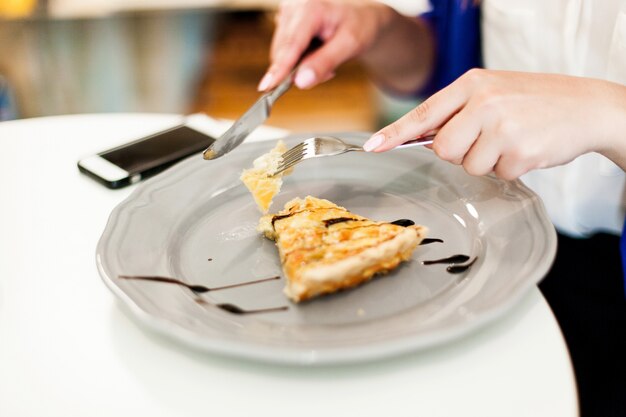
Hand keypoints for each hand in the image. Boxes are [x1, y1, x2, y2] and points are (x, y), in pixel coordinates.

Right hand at [258, 0, 431, 92]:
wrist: (361, 18)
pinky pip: (283, 50)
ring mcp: (286, 12)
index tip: (267, 87)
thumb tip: (300, 82)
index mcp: (310, 7)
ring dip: (300, 65)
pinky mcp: (284, 21)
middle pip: (284, 51)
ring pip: (282, 54)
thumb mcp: (349, 45)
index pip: (291, 44)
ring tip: (325, 58)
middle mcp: (293, 6)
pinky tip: (315, 52)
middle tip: (329, 71)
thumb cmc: (359, 27)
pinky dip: (298, 59)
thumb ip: (325, 63)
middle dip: (301, 69)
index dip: (280, 68)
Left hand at [364, 69, 625, 178]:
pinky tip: (528, 148)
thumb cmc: (536, 100)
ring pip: (468, 166)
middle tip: (487, 140)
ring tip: (513, 140)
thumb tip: (424, 138)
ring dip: (488, 161)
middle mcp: (484, 102)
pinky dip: (511, 168)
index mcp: (472, 84)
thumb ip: (459, 111)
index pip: (424, 113)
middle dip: (459, 153)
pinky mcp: (519, 151)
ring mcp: (502, 126)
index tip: (372, 147)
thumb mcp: (494, 91)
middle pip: (441, 149)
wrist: (588, 106)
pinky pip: (497, 174)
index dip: (395, 134)